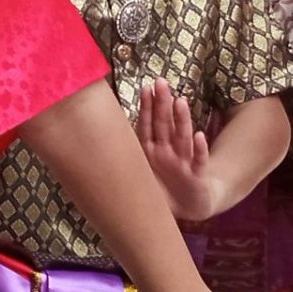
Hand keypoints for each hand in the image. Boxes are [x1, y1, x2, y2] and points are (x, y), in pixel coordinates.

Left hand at [137, 81, 214, 217]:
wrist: (189, 208)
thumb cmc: (162, 189)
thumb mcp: (142, 174)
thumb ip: (126, 160)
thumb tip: (93, 146)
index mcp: (152, 150)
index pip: (147, 125)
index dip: (147, 107)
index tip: (145, 88)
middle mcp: (167, 152)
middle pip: (164, 125)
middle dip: (163, 104)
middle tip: (161, 82)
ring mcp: (183, 163)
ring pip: (182, 138)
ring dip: (181, 120)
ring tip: (180, 102)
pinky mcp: (197, 177)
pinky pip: (199, 162)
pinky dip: (200, 150)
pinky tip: (199, 136)